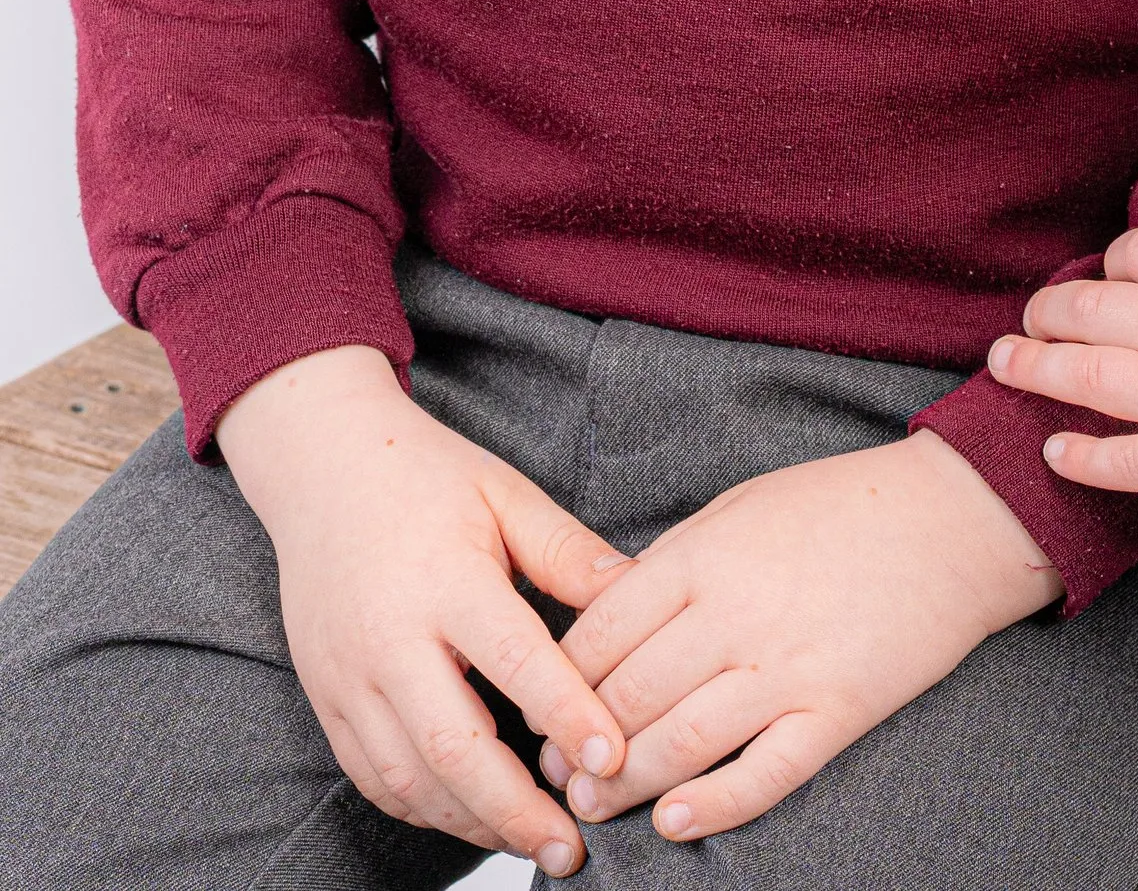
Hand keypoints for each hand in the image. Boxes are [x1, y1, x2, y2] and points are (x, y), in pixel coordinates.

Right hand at [216, 344, 631, 878]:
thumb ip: (568, 552)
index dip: (568, 715)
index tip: (613, 762)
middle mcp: (387, 638)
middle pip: (452, 746)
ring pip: (407, 777)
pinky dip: (423, 809)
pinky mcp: (324, 698)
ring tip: (533, 843)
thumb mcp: (506, 494)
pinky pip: (372, 776)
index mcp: (444, 579)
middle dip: (515, 809)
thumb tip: (640, 594)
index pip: (515, 661)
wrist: (322, 467)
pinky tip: (470, 818)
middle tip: (572, 847)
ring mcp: (346, 676)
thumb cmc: (426, 476)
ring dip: (471, 822)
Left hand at [551, 431, 1061, 845]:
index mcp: (705, 555)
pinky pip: (764, 773)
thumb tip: (611, 618)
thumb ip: (676, 561)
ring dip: (626, 784)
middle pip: (629, 697)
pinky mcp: (837, 709)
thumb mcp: (743, 506)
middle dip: (579, 746)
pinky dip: (713, 806)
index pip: (600, 632)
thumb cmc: (844, 506)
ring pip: (681, 743)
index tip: (539, 710)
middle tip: (555, 775)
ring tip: (596, 805)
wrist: (955, 518)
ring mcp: (788, 666)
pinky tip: (675, 823)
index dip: (557, 682)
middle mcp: (737, 613)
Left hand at [986, 220, 1137, 504]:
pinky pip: (1131, 461)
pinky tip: (1054, 453)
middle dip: (1052, 313)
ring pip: (1094, 378)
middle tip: (1025, 320)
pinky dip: (1087, 459)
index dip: (1109, 264)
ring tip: (1005, 366)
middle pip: (1097, 310)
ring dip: (1041, 370)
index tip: (1097, 272)